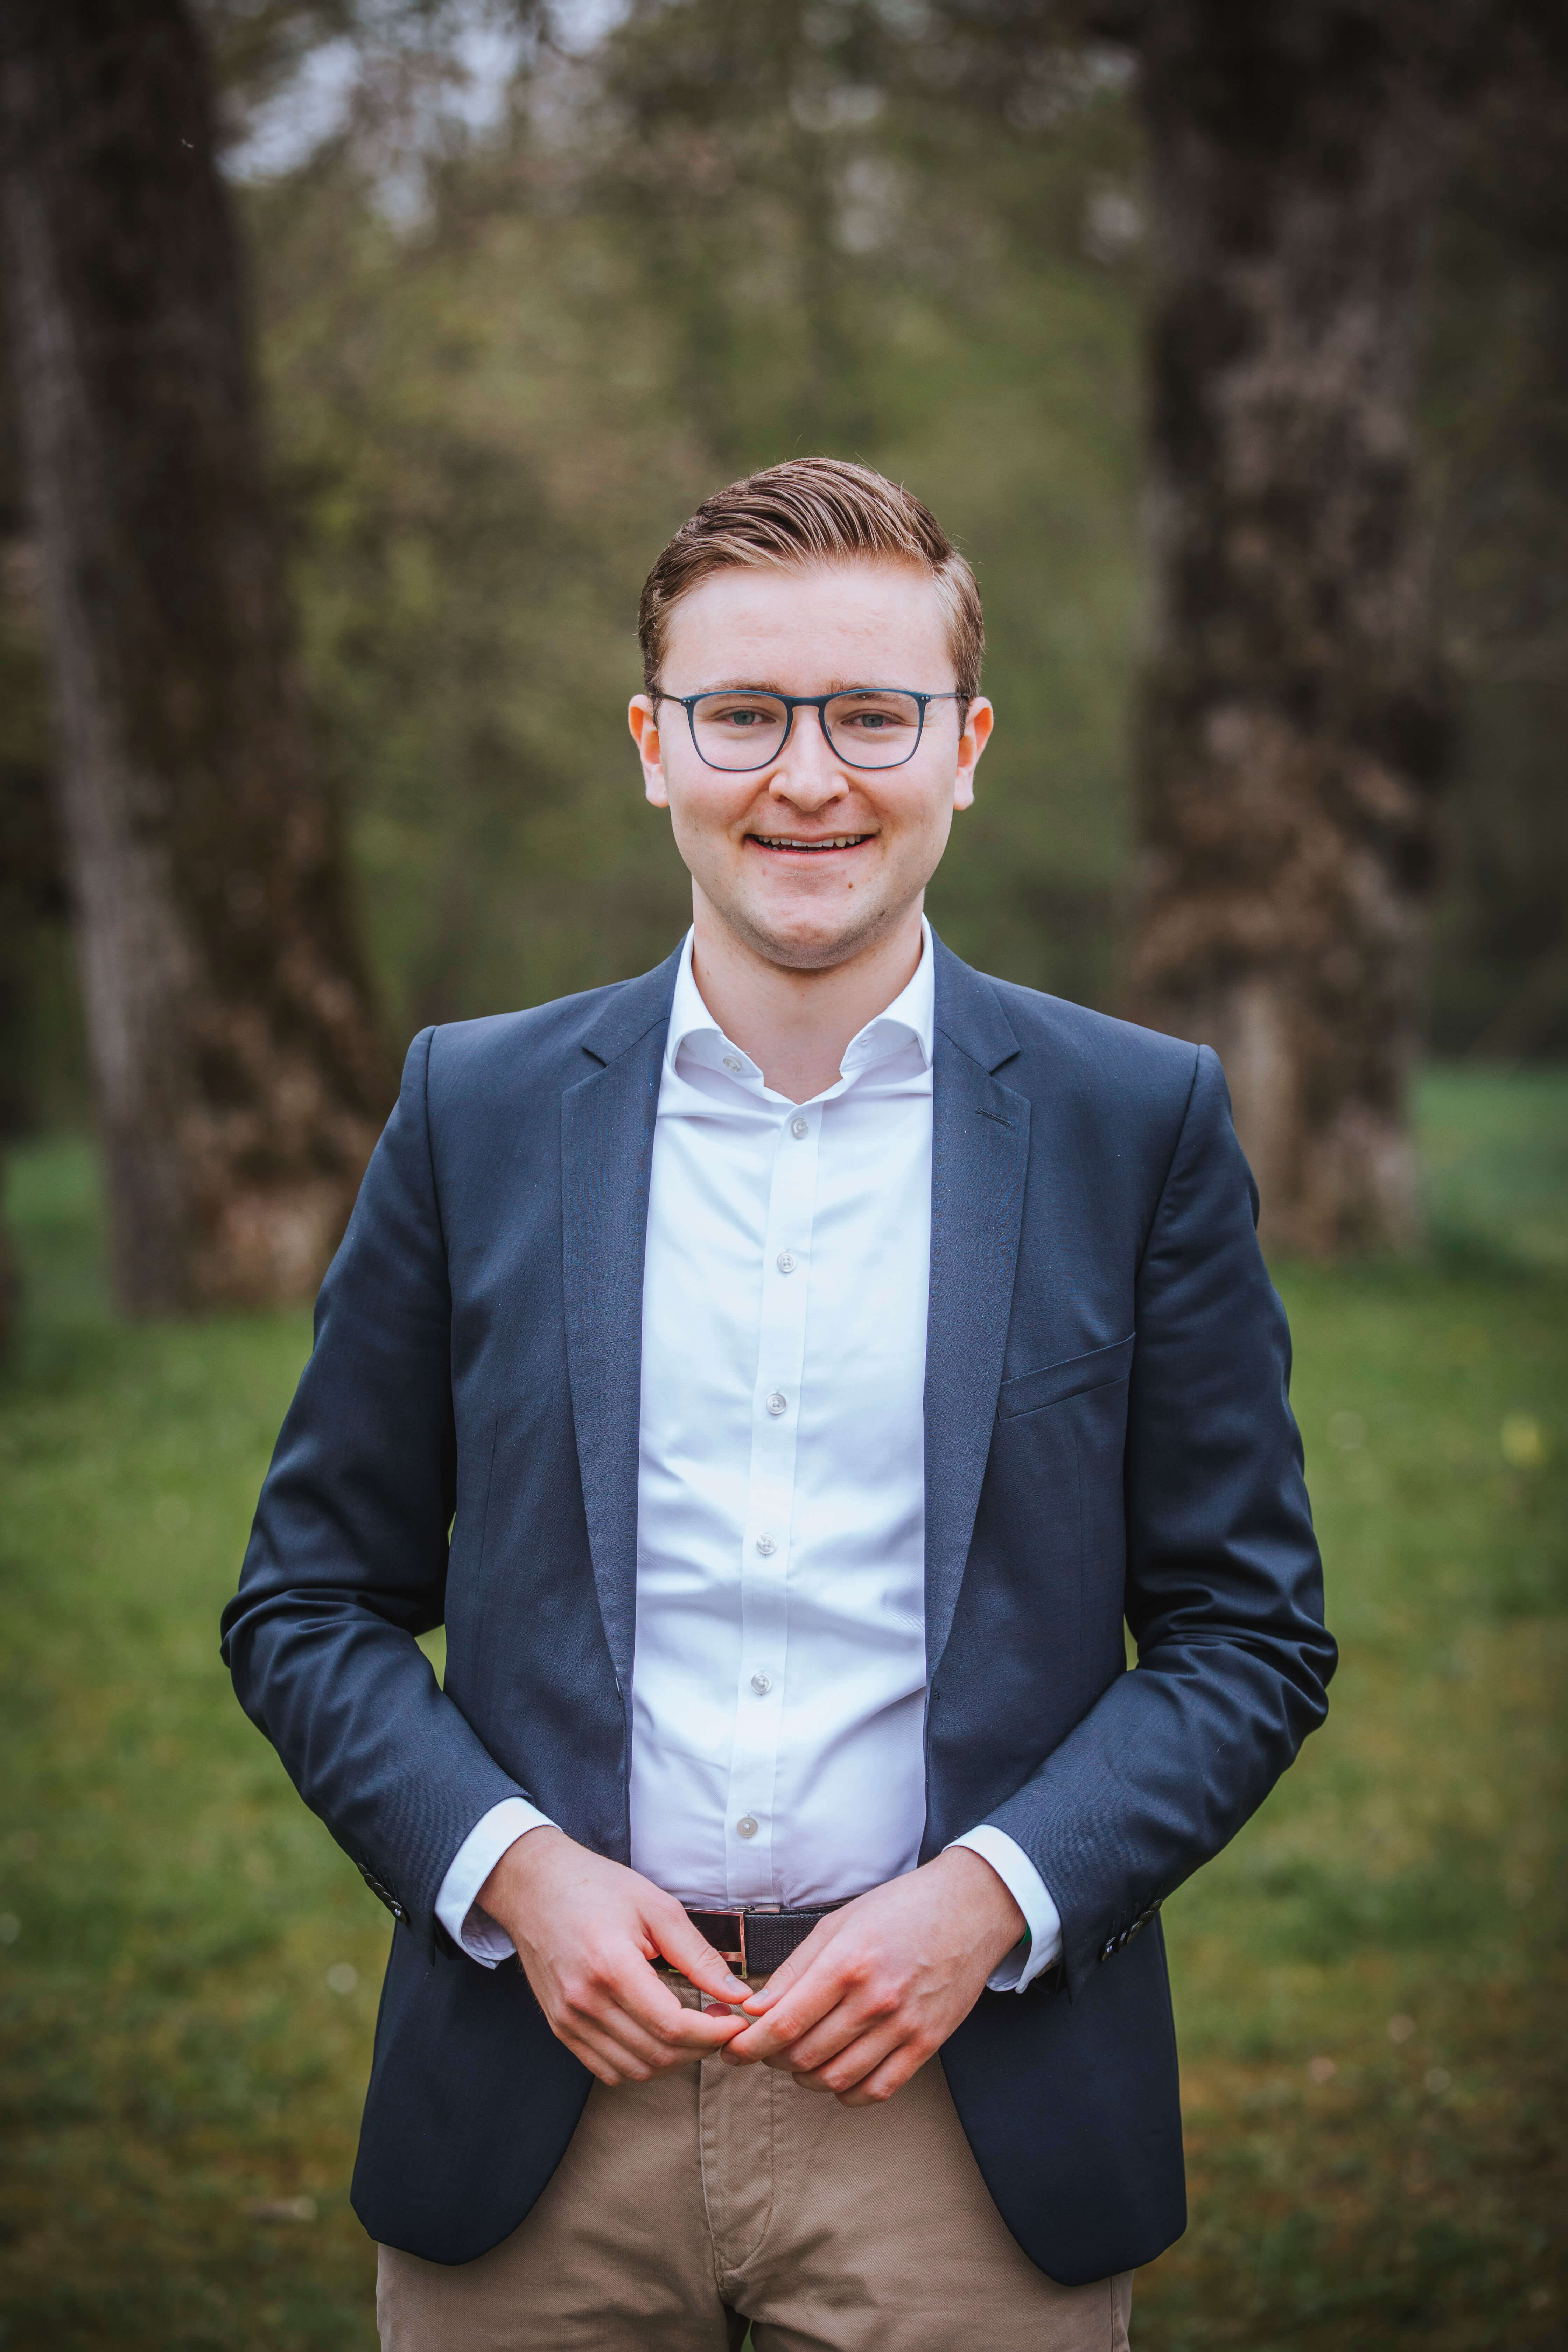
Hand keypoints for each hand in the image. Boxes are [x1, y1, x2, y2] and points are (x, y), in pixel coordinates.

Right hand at [478, 1828, 751, 2085]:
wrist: (535, 1886)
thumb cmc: (598, 1888)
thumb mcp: (657, 1908)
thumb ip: (698, 1956)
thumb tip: (738, 1995)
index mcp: (610, 1965)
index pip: (671, 2026)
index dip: (712, 2034)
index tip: (736, 2021)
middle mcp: (584, 2001)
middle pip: (656, 2054)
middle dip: (700, 2048)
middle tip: (720, 2022)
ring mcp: (568, 2020)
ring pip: (634, 2070)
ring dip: (673, 2060)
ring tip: (694, 2030)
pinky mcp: (560, 2028)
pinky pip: (607, 2069)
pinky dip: (641, 2064)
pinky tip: (658, 2037)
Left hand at [719, 1846, 1025, 2105]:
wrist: (970, 1909)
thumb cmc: (900, 1908)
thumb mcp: (839, 1922)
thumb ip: (795, 1968)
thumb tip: (755, 2008)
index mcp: (848, 1963)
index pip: (784, 2023)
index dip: (749, 2045)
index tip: (732, 2049)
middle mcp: (875, 2000)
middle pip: (805, 2055)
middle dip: (772, 2059)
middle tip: (763, 2048)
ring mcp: (904, 2026)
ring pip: (837, 2079)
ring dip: (805, 2077)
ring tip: (797, 2059)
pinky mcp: (928, 2044)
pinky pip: (878, 2090)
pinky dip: (848, 2093)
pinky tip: (836, 2074)